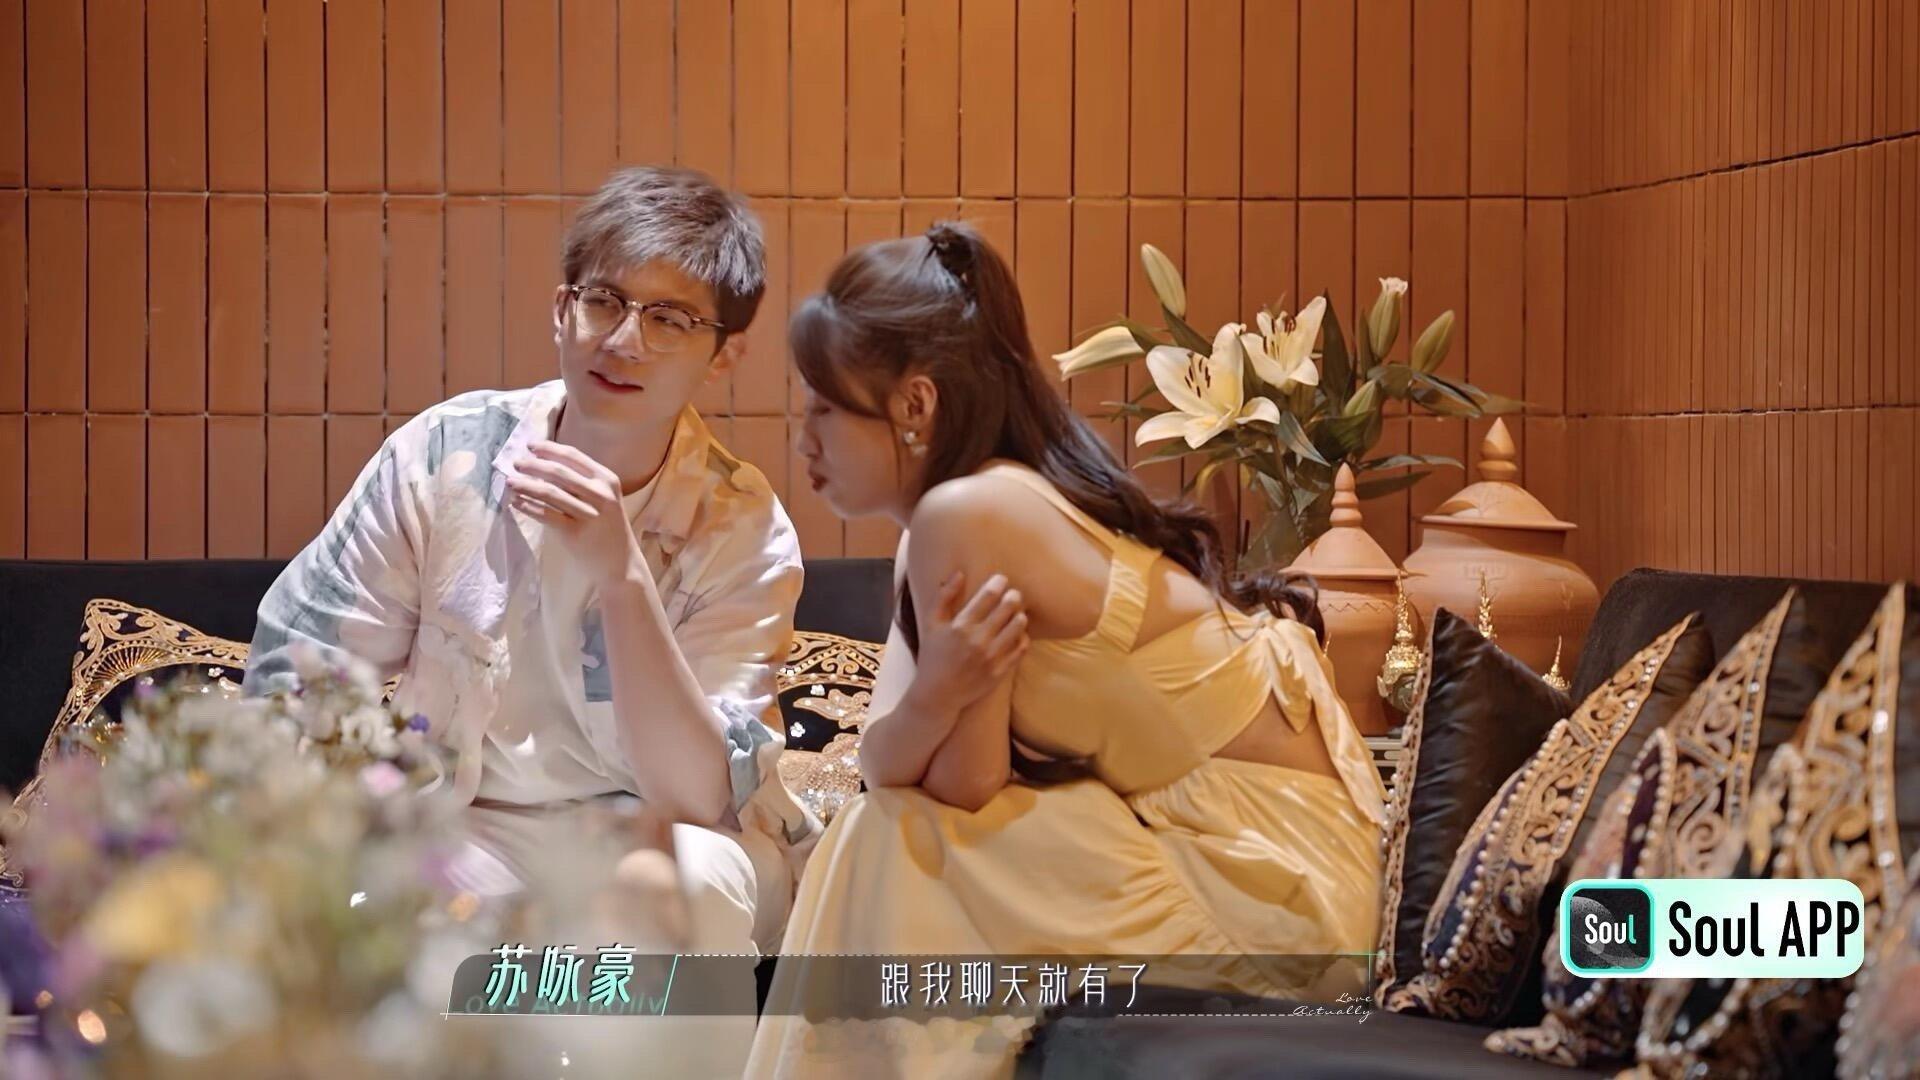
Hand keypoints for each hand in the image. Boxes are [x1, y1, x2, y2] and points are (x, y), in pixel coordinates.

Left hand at [504, 441, 645, 586]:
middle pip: (559, 472)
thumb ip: (582, 483)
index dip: (549, 449)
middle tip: (515, 463)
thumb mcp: (604, 499)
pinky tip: (516, 503)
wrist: (621, 564)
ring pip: (549, 492)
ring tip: (510, 482)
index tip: (530, 445)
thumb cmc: (607, 528)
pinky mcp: (575, 533)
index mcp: (607, 479)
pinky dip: (528, 507)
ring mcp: (588, 514)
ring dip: (526, 485)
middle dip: (533, 465)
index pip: (574, 456)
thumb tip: (543, 465)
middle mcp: (600, 494)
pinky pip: (545, 515)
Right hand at [912, 572, 1028, 707]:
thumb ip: (943, 597)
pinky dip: (1022, 637)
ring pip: (1019, 625)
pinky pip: (1021, 648)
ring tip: (1015, 614)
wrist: (937, 695)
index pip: (988, 595)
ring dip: (1019, 615)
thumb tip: (959, 573)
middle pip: (1008, 607)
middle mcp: (977, 640)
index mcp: (960, 626)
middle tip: (1013, 595)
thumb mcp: (931, 624)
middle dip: (1014, 596)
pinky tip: (1016, 634)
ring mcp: (991, 657)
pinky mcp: (1000, 672)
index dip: (999, 583)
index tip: (1001, 580)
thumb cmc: (932, 656)